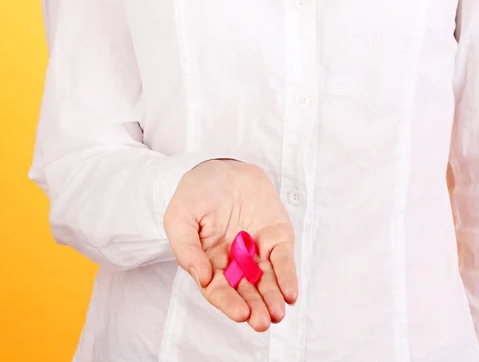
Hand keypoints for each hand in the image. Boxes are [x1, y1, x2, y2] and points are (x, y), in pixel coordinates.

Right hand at [164, 159, 297, 331]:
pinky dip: (288, 275)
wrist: (222, 166)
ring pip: (267, 280)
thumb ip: (187, 248)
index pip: (219, 289)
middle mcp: (235, 261)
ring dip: (273, 297)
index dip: (229, 303)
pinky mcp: (276, 236)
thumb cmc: (196, 193)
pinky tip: (290, 292)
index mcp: (209, 262)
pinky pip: (283, 258)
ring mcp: (257, 249)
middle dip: (255, 307)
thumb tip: (201, 277)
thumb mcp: (180, 217)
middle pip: (246, 290)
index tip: (241, 312)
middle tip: (262, 321)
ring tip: (277, 313)